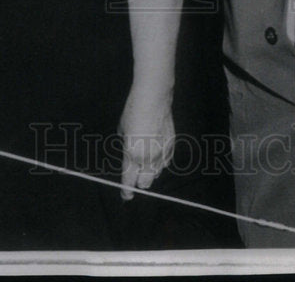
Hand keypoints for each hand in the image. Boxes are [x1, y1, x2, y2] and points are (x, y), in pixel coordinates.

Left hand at [118, 83, 174, 199]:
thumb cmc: (134, 111)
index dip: (126, 191)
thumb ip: (126, 146)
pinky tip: (156, 158)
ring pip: (157, 174)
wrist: (154, 98)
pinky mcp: (172, 145)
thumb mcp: (123, 130)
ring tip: (145, 166)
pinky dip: (160, 163)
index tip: (126, 196)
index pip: (129, 180)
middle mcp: (148, 157)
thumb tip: (130, 153)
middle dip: (139, 183)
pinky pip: (166, 162)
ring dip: (150, 173)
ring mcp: (162, 152)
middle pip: (145, 183)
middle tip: (135, 180)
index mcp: (132, 155)